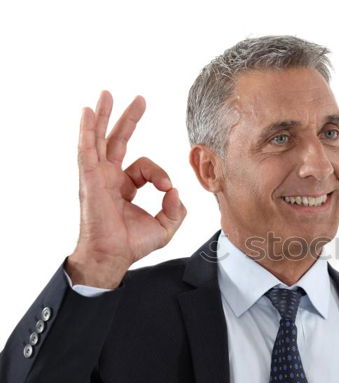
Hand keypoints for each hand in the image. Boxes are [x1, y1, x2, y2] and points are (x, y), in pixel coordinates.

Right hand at [66, 91, 186, 287]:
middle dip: (129, 119)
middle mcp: (109, 178)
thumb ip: (176, 209)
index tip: (167, 190)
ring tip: (106, 93)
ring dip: (104, 116)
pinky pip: (86, 150)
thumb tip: (176, 191)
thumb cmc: (132, 244)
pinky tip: (89, 112)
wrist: (112, 256)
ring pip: (99, 139)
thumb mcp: (165, 226)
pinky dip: (87, 130)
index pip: (145, 167)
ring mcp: (97, 177)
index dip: (160, 175)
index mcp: (124, 186)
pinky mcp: (90, 179)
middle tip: (140, 99)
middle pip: (118, 140)